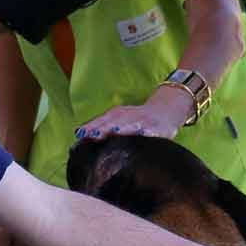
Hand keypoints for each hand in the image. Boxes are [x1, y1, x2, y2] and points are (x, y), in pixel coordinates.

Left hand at [78, 87, 192, 140]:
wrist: (166, 109)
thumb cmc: (137, 119)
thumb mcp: (118, 119)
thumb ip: (100, 126)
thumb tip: (78, 134)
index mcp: (117, 115)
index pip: (101, 121)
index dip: (91, 128)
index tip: (80, 135)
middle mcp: (129, 116)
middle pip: (114, 122)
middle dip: (104, 128)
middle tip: (92, 135)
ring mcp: (144, 122)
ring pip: (133, 125)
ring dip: (124, 128)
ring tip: (115, 132)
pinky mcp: (159, 128)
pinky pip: (153, 132)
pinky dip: (148, 133)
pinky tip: (144, 136)